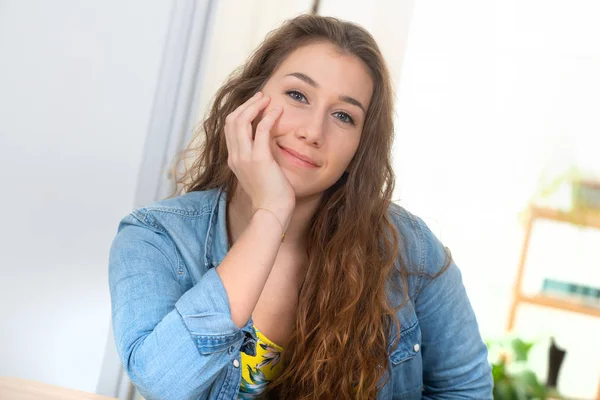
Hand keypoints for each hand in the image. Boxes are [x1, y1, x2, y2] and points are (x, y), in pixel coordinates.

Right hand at [224, 92, 294, 230]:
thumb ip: (258, 157)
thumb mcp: (259, 173)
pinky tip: (278, 110)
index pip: (230, 128)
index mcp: (234, 160)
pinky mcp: (259, 158)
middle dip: (246, 105)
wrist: (271, 211)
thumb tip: (267, 143)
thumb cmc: (270, 195)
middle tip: (261, 97)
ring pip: (241, 121)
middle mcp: (235, 156)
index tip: (255, 105)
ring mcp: (245, 157)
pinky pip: (260, 129)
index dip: (241, 113)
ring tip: (268, 99)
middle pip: (232, 120)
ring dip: (255, 106)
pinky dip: (269, 116)